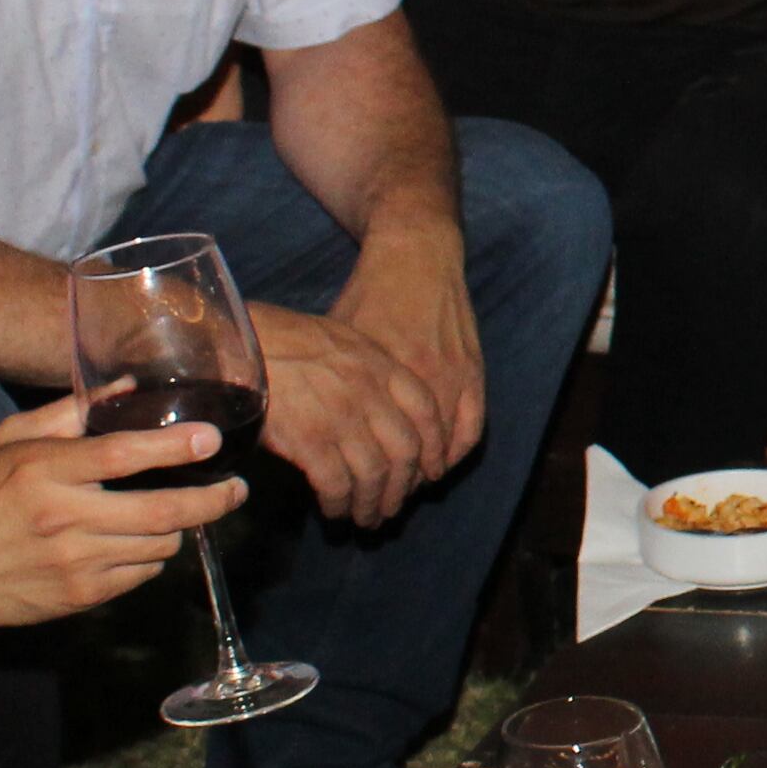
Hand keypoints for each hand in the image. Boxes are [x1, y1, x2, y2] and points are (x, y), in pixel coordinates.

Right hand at [0, 393, 238, 633]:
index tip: (210, 439)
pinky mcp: (82, 596)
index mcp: (44, 471)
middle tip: (235, 488)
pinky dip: (150, 556)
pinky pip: (143, 574)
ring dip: (176, 527)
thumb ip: (69, 413)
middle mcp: (64, 518)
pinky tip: (134, 542)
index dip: (174, 447)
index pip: (122, 456)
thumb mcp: (8, 441)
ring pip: (160, 544)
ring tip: (170, 512)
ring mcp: (75, 562)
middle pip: (162, 510)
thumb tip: (127, 386)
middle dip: (212, 500)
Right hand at [255, 299, 451, 528]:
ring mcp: (341, 417)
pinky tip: (334, 511)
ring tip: (366, 519)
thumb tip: (383, 409)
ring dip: (372, 504)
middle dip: (403, 487)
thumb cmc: (283, 340)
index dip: (435, 447)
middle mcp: (368, 393)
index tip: (431, 472)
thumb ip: (370, 372)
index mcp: (380, 365)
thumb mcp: (341, 341)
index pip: (426, 411)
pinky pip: (337, 484)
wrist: (237, 343)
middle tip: (393, 507)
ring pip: (374, 474)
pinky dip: (339, 504)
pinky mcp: (309, 440)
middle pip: (405, 451)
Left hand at [328, 220, 487, 499]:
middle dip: (388, 494)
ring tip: (401, 494)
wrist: (416, 256)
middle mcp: (417, 385)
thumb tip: (293, 428)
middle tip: (371, 511)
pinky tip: (438, 468)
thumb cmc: (366, 296)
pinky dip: (454, 453)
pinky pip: (470, 428)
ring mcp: (451, 380)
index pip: (369, 453)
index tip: (342, 506)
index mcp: (377, 380)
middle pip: (405, 462)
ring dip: (421, 479)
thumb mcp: (335, 342)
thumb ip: (324, 386)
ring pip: (440, 452)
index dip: (356, 489)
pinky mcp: (473, 373)